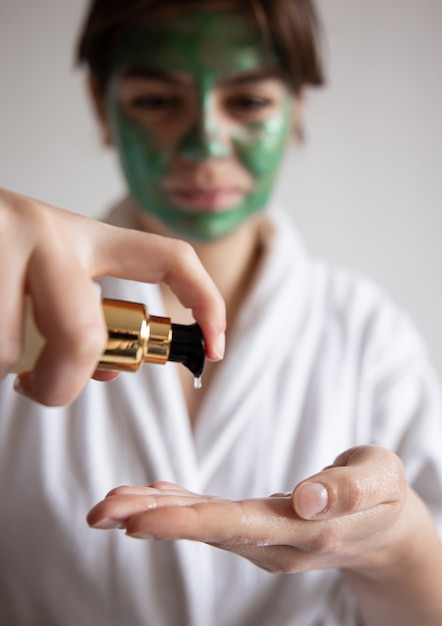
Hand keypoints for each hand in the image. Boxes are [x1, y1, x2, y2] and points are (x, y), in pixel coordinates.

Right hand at [0, 187, 224, 404]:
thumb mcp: (42, 272)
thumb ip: (79, 317)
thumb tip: (107, 370)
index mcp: (81, 235)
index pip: (169, 256)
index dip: (207, 300)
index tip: (217, 349)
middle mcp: (47, 230)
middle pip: (84, 334)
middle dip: (62, 383)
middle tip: (41, 389)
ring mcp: (3, 241)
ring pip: (11, 351)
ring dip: (1, 365)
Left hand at [87, 446, 410, 573]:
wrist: (385, 530)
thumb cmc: (383, 498)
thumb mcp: (381, 480)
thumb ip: (348, 489)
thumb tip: (306, 497)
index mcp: (303, 530)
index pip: (235, 526)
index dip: (185, 524)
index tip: (137, 522)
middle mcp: (273, 541)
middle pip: (205, 529)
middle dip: (150, 519)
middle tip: (100, 511)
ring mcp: (262, 538)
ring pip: (201, 524)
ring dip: (153, 513)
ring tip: (110, 504)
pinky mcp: (257, 527)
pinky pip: (211, 517)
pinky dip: (177, 506)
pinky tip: (150, 496)